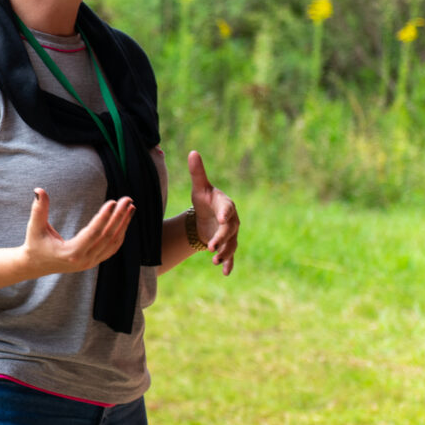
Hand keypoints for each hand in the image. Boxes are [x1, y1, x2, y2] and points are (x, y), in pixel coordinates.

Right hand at [23, 188, 133, 273]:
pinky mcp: (94, 261)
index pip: (93, 233)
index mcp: (71, 253)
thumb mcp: (34, 227)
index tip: (113, 202)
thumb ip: (38, 209)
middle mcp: (84, 260)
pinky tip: (124, 220)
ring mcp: (91, 262)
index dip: (104, 217)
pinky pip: (112, 247)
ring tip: (130, 207)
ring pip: (113, 243)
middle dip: (119, 217)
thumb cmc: (35, 244)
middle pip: (107, 237)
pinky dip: (120, 234)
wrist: (36, 265)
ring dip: (123, 224)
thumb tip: (39, 189)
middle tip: (127, 200)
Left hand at [188, 150, 239, 274]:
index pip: (227, 208)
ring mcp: (231, 234)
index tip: (223, 219)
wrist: (207, 216)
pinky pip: (231, 256)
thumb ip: (198, 172)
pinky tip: (225, 273)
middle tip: (211, 246)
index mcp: (225, 205)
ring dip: (224, 253)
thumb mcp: (200, 187)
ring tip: (214, 261)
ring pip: (231, 244)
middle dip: (221, 238)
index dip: (226, 213)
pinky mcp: (227, 245)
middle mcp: (232, 221)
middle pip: (229, 230)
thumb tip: (192, 152)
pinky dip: (229, 264)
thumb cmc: (204, 200)